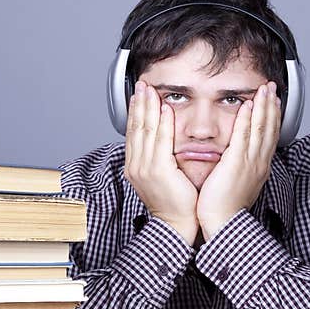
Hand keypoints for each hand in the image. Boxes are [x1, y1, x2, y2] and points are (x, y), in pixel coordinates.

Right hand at [124, 80, 199, 244]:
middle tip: (142, 84)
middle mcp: (136, 165)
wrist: (176, 224)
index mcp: (135, 166)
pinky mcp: (158, 170)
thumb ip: (159, 158)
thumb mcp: (162, 177)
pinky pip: (160, 141)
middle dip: (138, 103)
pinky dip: (161, 123)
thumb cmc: (174, 203)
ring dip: (148, 107)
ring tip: (150, 90)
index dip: (135, 111)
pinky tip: (163, 109)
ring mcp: (145, 167)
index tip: (138, 95)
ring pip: (145, 130)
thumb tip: (162, 141)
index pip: (133, 132)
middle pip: (136, 127)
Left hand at [197, 81, 280, 239]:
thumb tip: (238, 161)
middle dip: (271, 106)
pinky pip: (243, 136)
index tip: (273, 102)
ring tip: (264, 90)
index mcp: (259, 168)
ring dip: (263, 106)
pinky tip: (248, 105)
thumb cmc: (226, 208)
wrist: (223, 223)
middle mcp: (259, 163)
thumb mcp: (239, 184)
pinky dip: (247, 119)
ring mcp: (250, 162)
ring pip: (260, 128)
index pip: (269, 136)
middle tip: (272, 88)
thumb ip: (240, 168)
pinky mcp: (236, 163)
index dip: (272, 117)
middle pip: (269, 128)